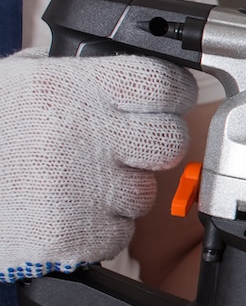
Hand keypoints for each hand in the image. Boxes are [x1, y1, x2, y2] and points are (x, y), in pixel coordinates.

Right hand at [0, 50, 196, 280]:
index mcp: (67, 88)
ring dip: (118, 193)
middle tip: (118, 149)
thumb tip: (117, 69)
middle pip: (169, 141)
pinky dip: (95, 230)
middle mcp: (80, 136)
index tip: (163, 100)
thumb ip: (68, 74)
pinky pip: (116, 235)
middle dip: (150, 147)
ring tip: (68, 183)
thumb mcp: (10, 83)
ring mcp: (79, 190)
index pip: (162, 83)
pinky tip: (57, 212)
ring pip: (144, 193)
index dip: (170, 93)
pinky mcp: (72, 236)